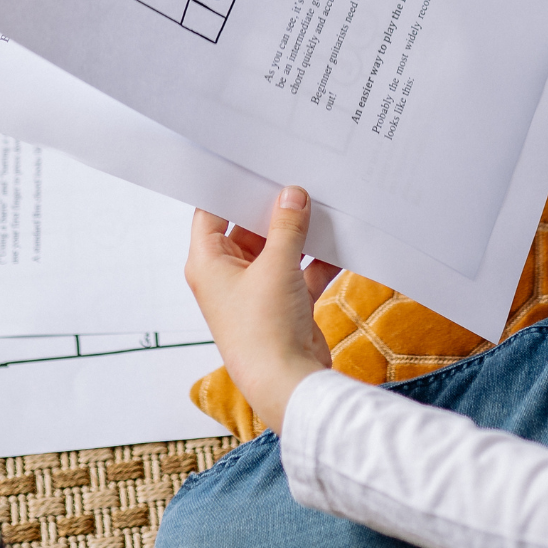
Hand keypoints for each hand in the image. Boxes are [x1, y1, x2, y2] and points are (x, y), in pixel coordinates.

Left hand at [185, 185, 340, 434]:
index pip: (211, 213)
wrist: (288, 383)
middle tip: (297, 179)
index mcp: (208, 263)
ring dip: (299, 235)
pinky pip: (300, 272)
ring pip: (278, 250)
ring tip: (323, 205)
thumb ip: (287, 226)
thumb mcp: (276, 265)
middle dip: (275, 210)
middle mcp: (228, 277)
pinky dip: (317, 260)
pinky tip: (339, 242)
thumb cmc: (265, 330)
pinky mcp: (284, 306)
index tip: (252, 164)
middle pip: (249, 229)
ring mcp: (257, 292)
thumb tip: (293, 195)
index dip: (230, 188)